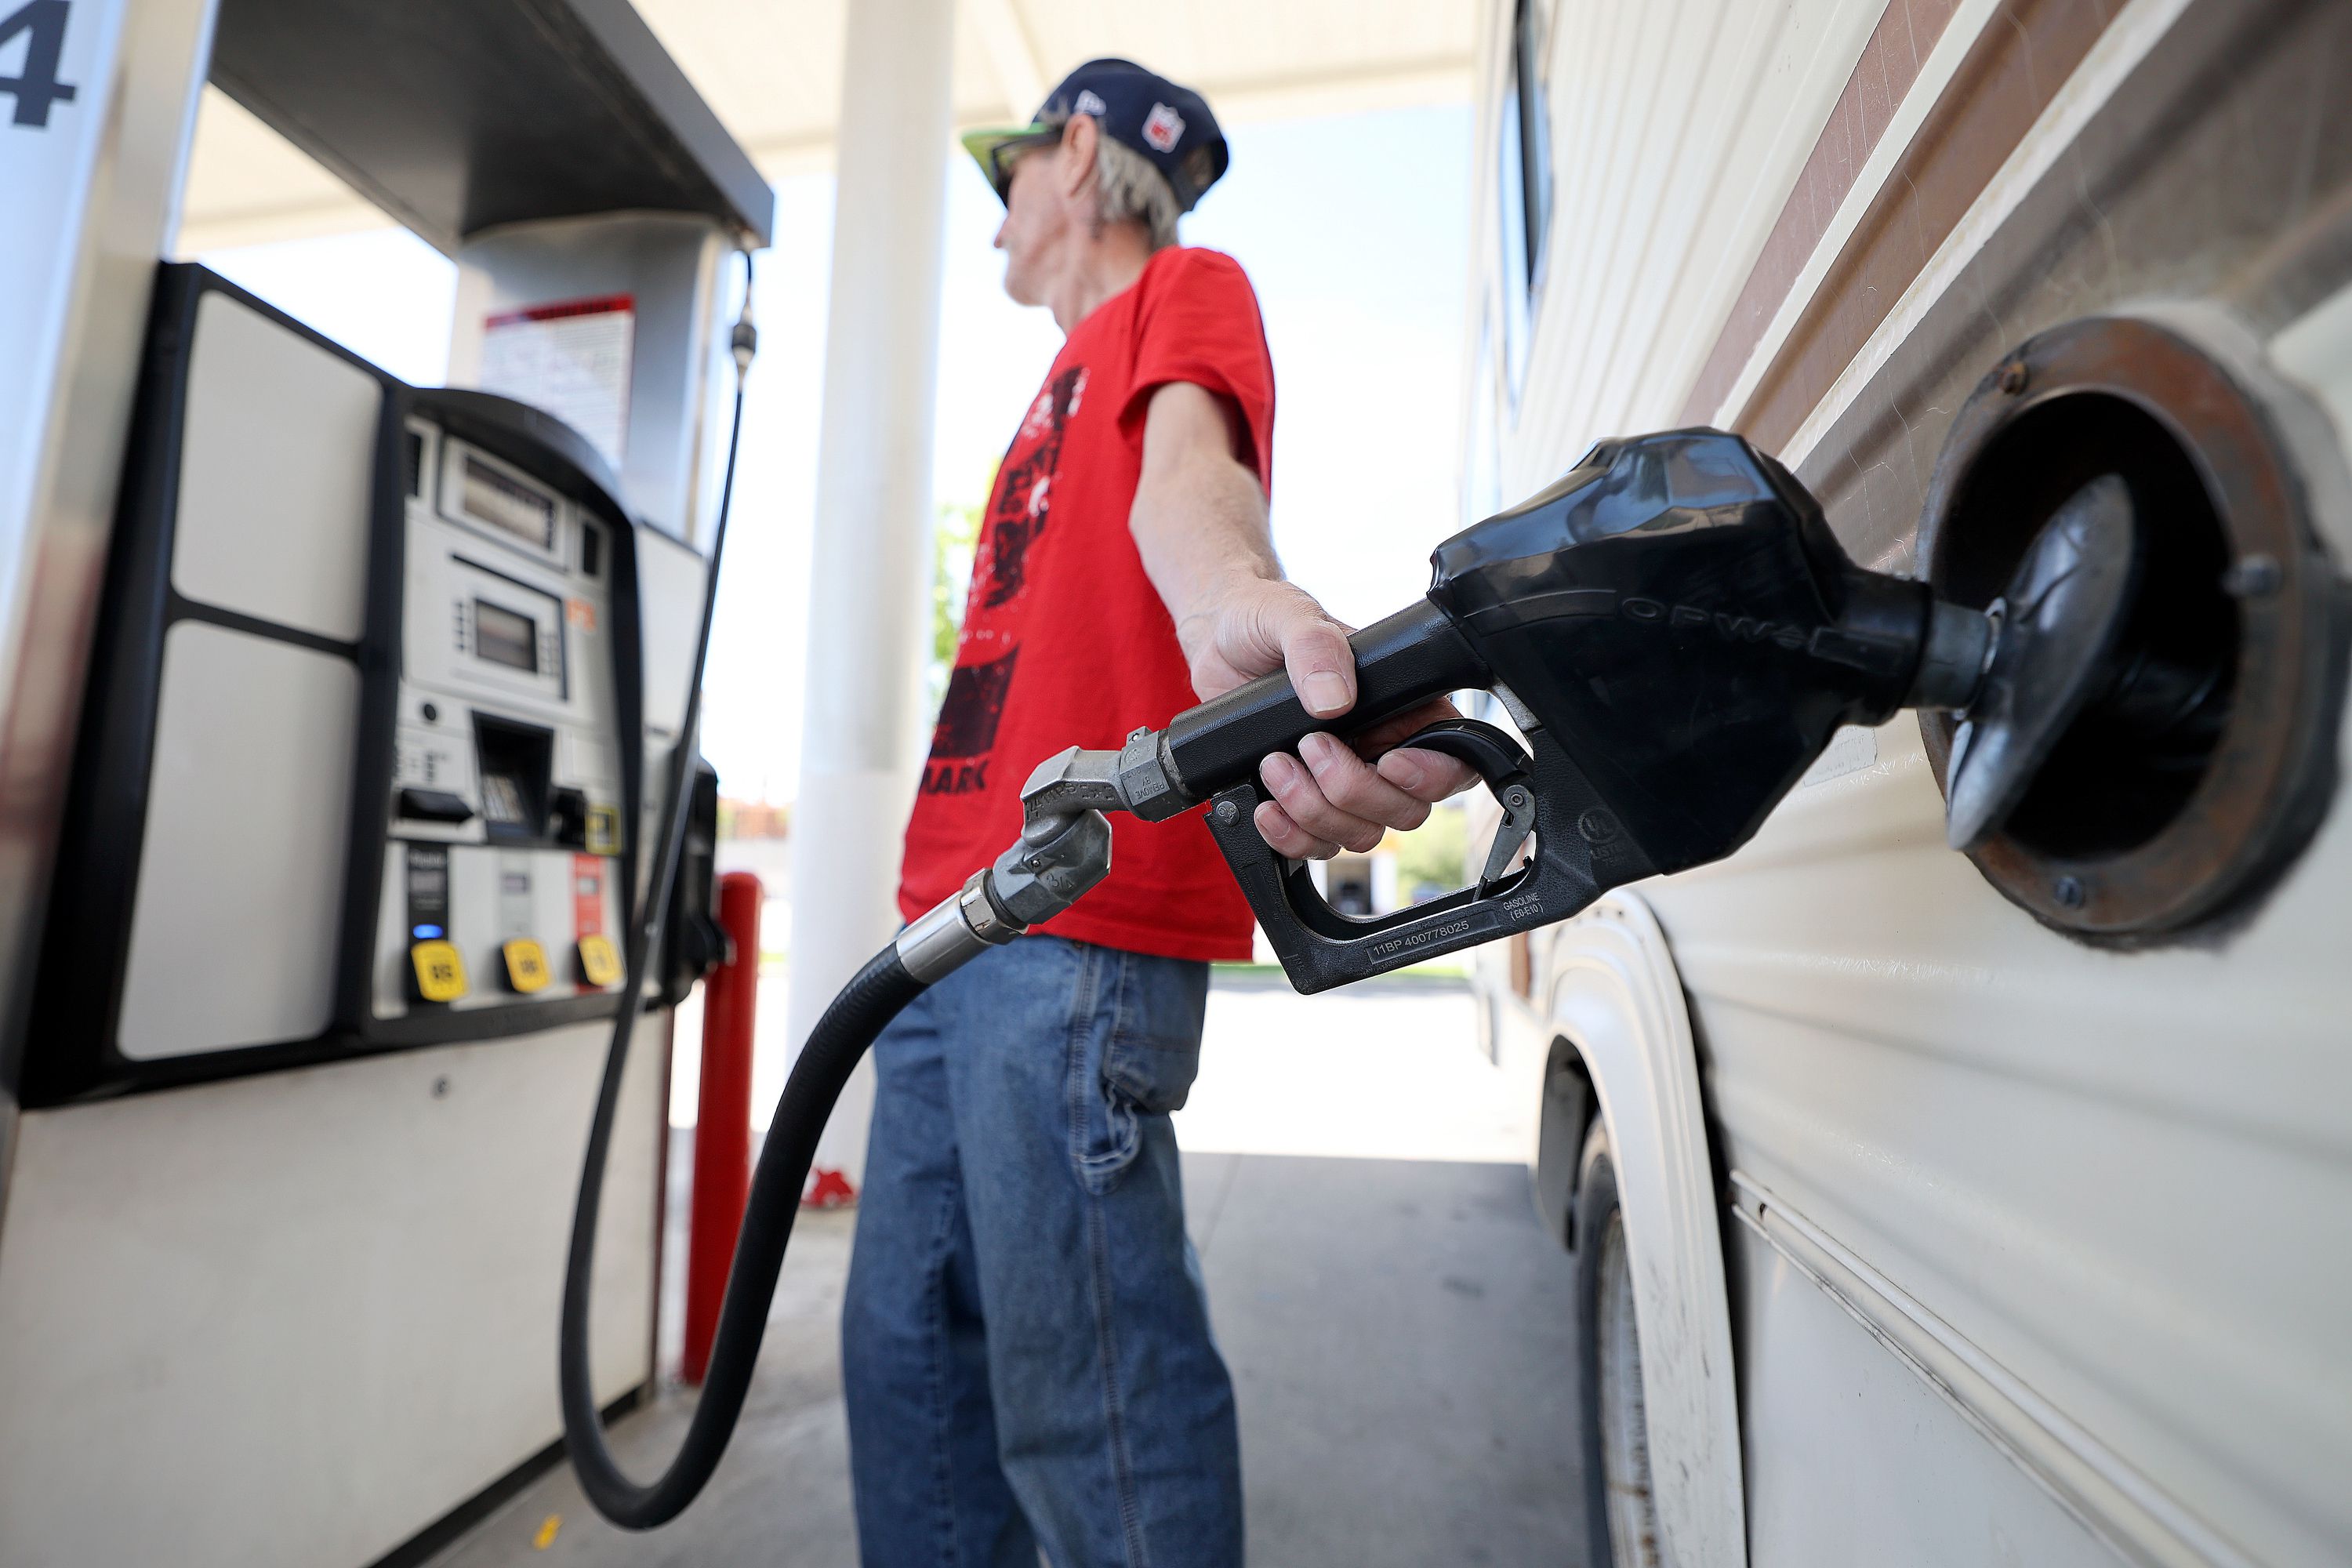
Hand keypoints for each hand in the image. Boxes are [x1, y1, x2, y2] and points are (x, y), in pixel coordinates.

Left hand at [1180, 577, 1476, 858]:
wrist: (1216, 645)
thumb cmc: (1263, 621)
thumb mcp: (1289, 616)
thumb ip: (1317, 646)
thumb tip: (1336, 698)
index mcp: (1402, 706)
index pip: (1451, 760)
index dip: (1431, 775)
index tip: (1387, 760)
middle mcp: (1381, 750)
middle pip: (1404, 809)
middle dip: (1352, 789)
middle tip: (1309, 746)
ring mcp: (1345, 784)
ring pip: (1360, 834)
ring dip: (1314, 810)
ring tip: (1274, 763)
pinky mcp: (1305, 805)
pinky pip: (1316, 848)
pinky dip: (1290, 837)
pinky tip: (1265, 807)